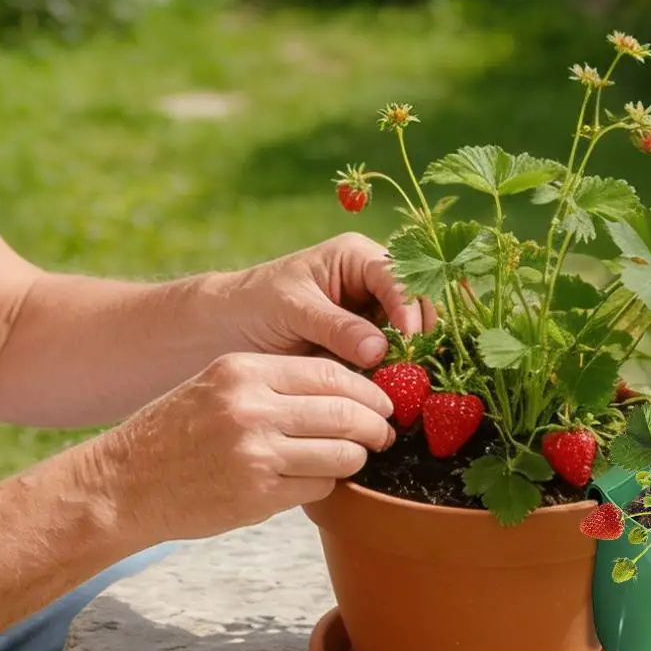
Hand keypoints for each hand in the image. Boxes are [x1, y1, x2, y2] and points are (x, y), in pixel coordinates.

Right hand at [95, 352, 396, 542]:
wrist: (124, 484)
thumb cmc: (174, 434)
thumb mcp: (217, 386)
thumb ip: (273, 384)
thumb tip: (346, 390)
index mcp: (243, 370)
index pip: (330, 372)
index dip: (367, 389)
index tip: (381, 402)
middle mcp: (251, 408)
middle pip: (345, 413)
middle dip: (375, 426)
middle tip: (383, 435)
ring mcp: (255, 453)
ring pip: (341, 454)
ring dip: (355, 459)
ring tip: (350, 459)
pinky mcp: (257, 495)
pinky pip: (318, 487)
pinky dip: (325, 485)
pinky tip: (310, 481)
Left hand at [228, 234, 435, 369]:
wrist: (228, 330)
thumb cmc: (255, 305)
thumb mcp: (292, 309)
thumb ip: (335, 326)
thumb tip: (379, 350)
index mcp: (356, 258)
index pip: (398, 275)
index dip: (408, 304)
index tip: (408, 338)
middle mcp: (373, 283)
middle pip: (417, 303)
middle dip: (421, 333)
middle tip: (418, 365)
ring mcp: (374, 317)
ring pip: (413, 335)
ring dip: (416, 357)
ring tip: (413, 383)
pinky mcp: (370, 348)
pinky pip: (396, 360)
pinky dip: (402, 374)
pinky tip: (403, 392)